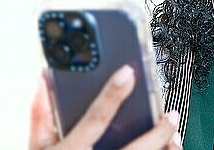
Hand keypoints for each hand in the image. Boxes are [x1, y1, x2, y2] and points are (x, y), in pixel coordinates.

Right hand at [28, 65, 182, 149]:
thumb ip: (42, 114)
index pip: (95, 119)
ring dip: (165, 149)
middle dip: (158, 133)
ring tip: (174, 136)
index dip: (112, 95)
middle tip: (171, 116)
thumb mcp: (39, 147)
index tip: (127, 72)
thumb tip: (46, 80)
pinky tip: (168, 149)